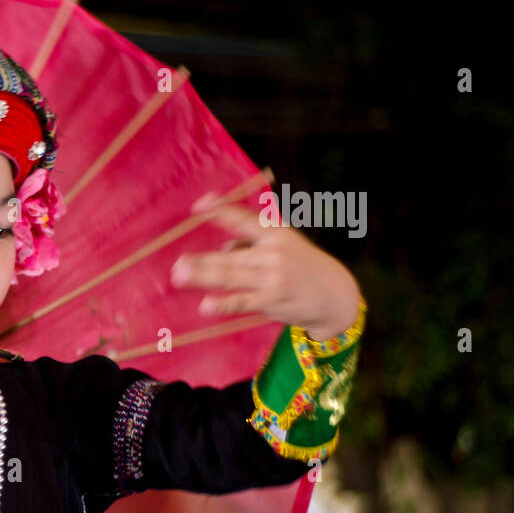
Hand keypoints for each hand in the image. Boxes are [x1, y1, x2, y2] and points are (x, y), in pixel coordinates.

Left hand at [169, 200, 362, 340]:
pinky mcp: (274, 299)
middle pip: (230, 255)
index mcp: (275, 233)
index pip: (244, 218)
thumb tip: (221, 251)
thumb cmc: (302, 267)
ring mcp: (274, 276)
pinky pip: (244, 301)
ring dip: (203, 278)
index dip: (221, 210)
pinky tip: (206, 306)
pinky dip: (225, 303)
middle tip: (177, 264)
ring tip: (180, 277)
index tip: (198, 206)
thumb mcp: (282, 246)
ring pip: (232, 276)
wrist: (336, 294)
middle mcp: (274, 251)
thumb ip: (250, 245)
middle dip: (202, 261)